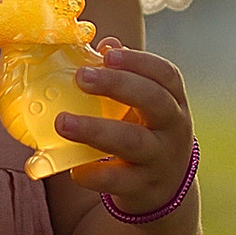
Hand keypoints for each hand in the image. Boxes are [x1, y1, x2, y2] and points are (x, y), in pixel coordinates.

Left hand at [60, 45, 194, 212]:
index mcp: (174, 102)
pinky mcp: (143, 188)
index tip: (108, 54)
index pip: (166, 75)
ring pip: (133, 142)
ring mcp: (160, 160)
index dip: (139, 62)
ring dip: (96, 130)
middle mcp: (173, 129)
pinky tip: (74, 168)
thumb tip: (105, 43)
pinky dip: (94, 174)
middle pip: (154, 102)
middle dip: (119, 86)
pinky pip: (118, 180)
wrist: (164, 191)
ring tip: (62, 122)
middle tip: (81, 78)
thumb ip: (126, 77)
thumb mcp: (143, 106)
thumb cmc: (145, 134)